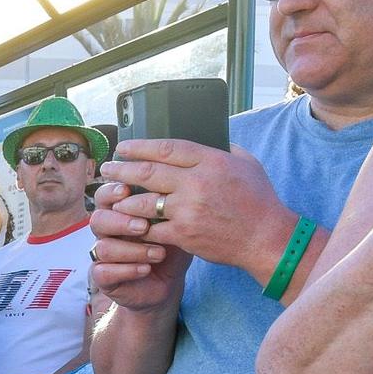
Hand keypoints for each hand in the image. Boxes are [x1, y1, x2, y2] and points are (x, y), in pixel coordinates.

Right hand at [91, 180, 190, 313]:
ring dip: (133, 250)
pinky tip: (146, 269)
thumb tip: (175, 185)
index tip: (126, 191)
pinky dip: (127, 270)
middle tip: (144, 226)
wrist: (169, 282)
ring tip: (159, 254)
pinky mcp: (102, 278)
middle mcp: (106, 233)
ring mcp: (101, 256)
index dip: (110, 192)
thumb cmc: (171, 247)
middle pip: (98, 220)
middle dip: (121, 222)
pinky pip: (103, 272)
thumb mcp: (174, 225)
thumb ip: (168, 208)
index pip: (104, 196)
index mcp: (117, 213)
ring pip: (104, 248)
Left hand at [98, 141, 294, 280]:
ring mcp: (187, 210)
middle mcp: (196, 183)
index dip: (139, 146)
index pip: (166, 147)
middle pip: (147, 172)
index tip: (124, 146)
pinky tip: (126, 222)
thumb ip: (222, 148)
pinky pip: (151, 229)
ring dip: (122, 199)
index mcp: (210, 161)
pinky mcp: (183, 235)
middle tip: (107, 168)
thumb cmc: (258, 200)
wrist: (265, 238)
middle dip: (121, 169)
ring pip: (143, 202)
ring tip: (110, 195)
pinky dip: (136, 226)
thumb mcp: (246, 162)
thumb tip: (205, 135)